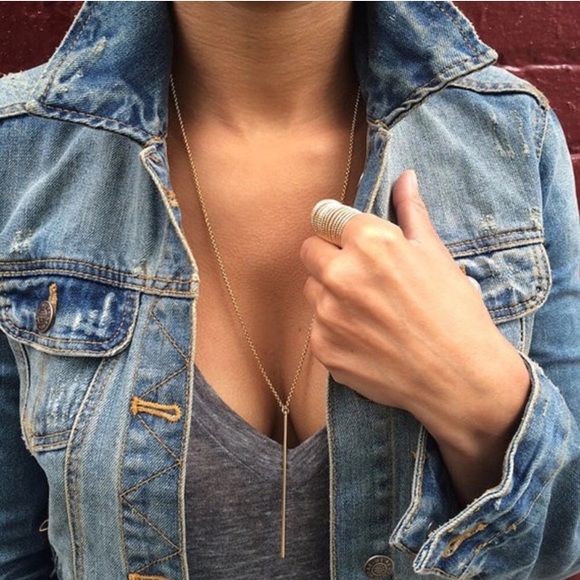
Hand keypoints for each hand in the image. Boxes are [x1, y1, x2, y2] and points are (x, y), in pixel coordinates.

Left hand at [301, 170, 530, 500]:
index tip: (352, 241)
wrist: (460, 377)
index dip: (341, 229)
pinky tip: (368, 340)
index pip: (326, 218)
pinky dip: (335, 331)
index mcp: (369, 242)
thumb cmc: (454, 312)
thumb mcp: (436, 254)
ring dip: (331, 295)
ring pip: (312, 290)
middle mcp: (340, 274)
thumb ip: (411, 212)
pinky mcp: (323, 349)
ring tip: (369, 312)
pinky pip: (317, 328)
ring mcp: (328, 315)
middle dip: (330, 259)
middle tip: (363, 278)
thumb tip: (405, 176)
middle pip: (310, 252)